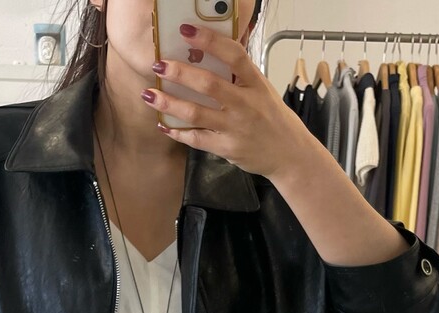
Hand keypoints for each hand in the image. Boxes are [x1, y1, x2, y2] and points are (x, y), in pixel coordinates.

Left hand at [144, 22, 315, 179]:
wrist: (289, 155)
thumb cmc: (274, 120)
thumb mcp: (263, 90)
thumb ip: (241, 73)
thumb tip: (217, 49)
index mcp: (256, 84)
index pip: (234, 56)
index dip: (210, 41)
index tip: (187, 31)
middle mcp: (245, 104)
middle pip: (209, 85)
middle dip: (180, 73)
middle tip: (159, 64)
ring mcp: (235, 128)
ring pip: (196, 113)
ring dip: (169, 103)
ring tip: (150, 94)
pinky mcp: (227, 148)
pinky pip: (197, 139)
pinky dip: (178, 132)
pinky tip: (163, 124)